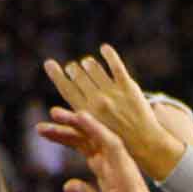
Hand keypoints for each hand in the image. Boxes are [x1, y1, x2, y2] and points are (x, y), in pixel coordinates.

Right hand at [39, 106, 185, 191]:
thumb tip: (67, 184)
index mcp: (124, 174)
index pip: (111, 144)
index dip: (96, 129)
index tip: (79, 115)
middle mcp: (118, 163)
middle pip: (96, 137)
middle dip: (76, 124)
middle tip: (53, 114)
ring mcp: (111, 163)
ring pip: (88, 140)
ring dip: (68, 131)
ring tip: (42, 128)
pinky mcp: (105, 167)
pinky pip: (86, 148)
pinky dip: (71, 141)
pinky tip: (55, 137)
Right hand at [44, 44, 183, 181]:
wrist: (143, 142)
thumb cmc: (113, 137)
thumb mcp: (90, 129)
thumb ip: (76, 115)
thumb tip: (57, 106)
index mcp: (85, 112)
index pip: (65, 87)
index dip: (56, 74)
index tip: (49, 63)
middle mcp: (97, 100)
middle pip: (78, 74)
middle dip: (74, 69)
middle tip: (73, 68)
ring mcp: (113, 92)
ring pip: (93, 67)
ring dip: (88, 63)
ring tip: (87, 63)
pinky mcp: (128, 86)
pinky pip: (115, 65)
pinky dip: (108, 54)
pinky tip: (104, 48)